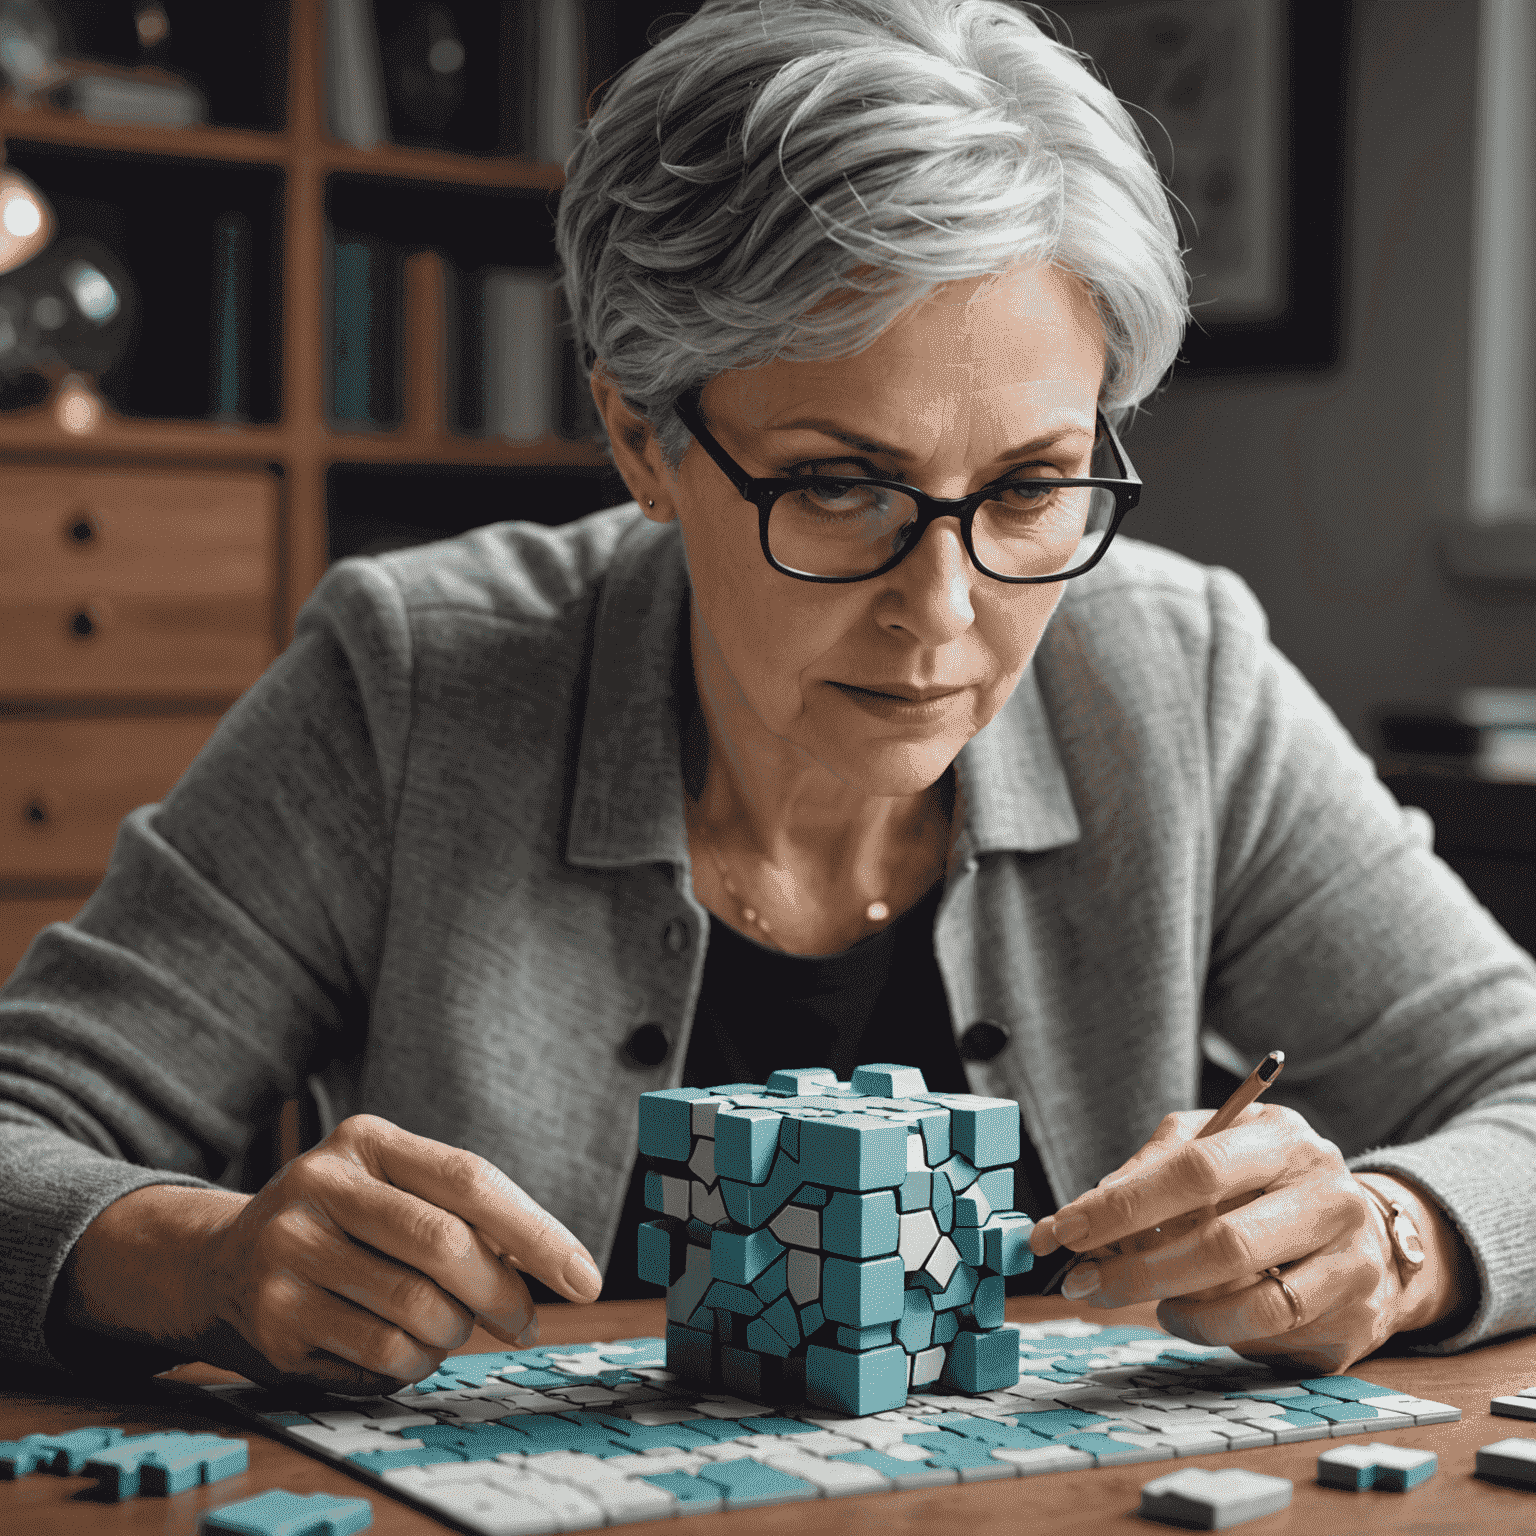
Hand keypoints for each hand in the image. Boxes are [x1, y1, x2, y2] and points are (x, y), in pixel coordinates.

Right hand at [61, 1115, 603, 1392]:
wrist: (219, 1263)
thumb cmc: (343, 1223)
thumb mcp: (391, 1187)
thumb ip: (463, 1210)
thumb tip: (552, 1264)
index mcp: (366, 1141)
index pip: (471, 1181)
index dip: (537, 1233)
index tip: (585, 1279)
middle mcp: (319, 1186)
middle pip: (447, 1247)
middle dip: (502, 1294)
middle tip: (523, 1322)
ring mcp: (289, 1254)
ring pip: (419, 1311)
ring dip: (454, 1334)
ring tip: (447, 1328)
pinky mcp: (275, 1321)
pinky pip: (382, 1357)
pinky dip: (412, 1363)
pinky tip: (403, 1348)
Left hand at [1028, 1105, 1468, 1373]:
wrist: (1368, 1233)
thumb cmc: (1264, 1184)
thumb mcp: (1213, 1147)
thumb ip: (1152, 1167)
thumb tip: (1088, 1208)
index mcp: (1282, 1139)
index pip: (1194, 1169)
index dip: (1122, 1204)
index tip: (1062, 1230)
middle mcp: (1328, 1193)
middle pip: (1220, 1241)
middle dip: (1136, 1268)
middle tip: (1083, 1283)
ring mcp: (1352, 1258)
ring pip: (1246, 1299)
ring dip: (1173, 1305)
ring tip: (1143, 1298)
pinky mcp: (1357, 1316)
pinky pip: (1268, 1334)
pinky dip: (1211, 1330)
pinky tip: (1186, 1316)